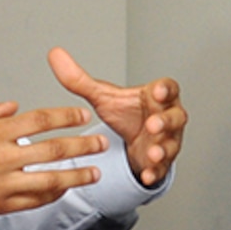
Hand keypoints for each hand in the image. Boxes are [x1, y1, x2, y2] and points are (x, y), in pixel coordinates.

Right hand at [0, 102, 108, 223]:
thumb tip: (13, 107)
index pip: (40, 120)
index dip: (66, 116)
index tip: (82, 115)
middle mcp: (1, 157)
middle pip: (53, 149)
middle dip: (82, 145)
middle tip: (99, 142)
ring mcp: (2, 183)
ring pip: (50, 179)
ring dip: (76, 175)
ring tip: (93, 172)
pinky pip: (34, 201)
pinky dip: (52, 196)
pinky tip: (63, 191)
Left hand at [47, 47, 185, 186]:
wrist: (135, 140)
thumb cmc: (126, 112)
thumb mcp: (103, 97)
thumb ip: (79, 79)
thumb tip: (55, 55)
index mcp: (156, 96)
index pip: (167, 88)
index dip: (164, 89)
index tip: (157, 91)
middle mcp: (167, 117)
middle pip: (175, 116)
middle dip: (166, 121)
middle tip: (153, 124)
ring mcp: (167, 140)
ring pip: (171, 143)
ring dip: (163, 147)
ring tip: (153, 152)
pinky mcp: (161, 162)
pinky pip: (162, 168)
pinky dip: (155, 171)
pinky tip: (147, 174)